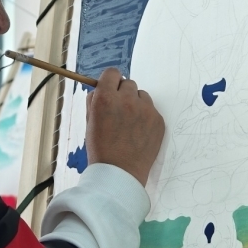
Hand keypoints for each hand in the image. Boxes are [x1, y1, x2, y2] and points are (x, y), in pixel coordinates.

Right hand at [85, 68, 164, 185]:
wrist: (119, 174)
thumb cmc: (101, 149)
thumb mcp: (89, 122)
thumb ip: (94, 102)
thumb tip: (100, 89)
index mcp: (105, 98)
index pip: (112, 73)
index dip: (110, 81)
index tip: (110, 89)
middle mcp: (126, 99)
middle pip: (128, 82)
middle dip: (123, 93)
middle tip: (119, 110)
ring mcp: (145, 109)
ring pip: (142, 95)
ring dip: (136, 103)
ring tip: (130, 123)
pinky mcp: (158, 120)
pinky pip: (152, 110)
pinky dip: (145, 117)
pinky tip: (138, 132)